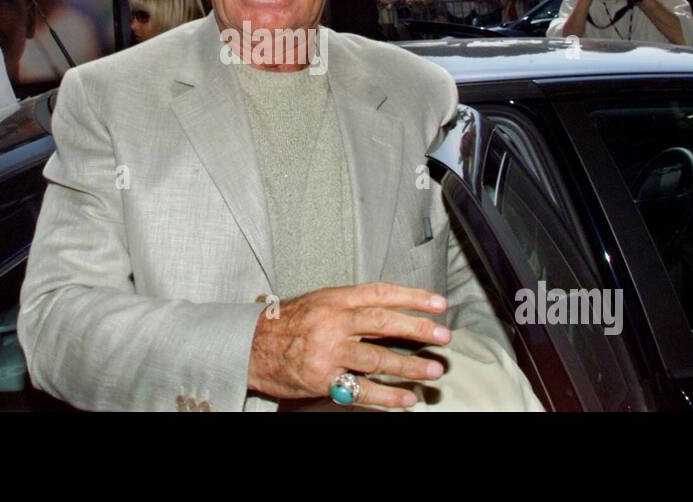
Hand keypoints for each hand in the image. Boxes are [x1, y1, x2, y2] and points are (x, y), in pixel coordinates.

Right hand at [248, 282, 451, 408]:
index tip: (438, 303)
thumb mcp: (318, 303)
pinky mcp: (322, 378)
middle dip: (418, 328)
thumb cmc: (286, 324)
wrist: (249, 347)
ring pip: (377, 357)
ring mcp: (327, 350)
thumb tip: (392, 311)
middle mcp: (333, 321)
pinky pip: (360, 389)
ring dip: (409, 365)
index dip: (413, 296)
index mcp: (335, 298)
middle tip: (443, 335)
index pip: (381, 293)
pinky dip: (386, 396)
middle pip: (383, 322)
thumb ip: (351, 305)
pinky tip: (405, 399)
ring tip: (432, 370)